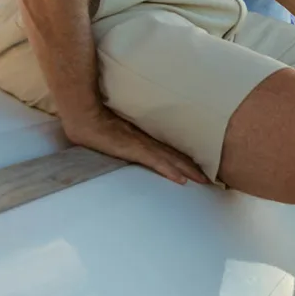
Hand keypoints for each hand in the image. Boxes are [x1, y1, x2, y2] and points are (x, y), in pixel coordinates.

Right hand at [63, 106, 209, 185]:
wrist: (84, 114)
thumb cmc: (95, 121)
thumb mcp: (113, 131)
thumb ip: (124, 136)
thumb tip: (126, 141)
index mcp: (143, 137)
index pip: (169, 150)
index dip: (184, 159)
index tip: (199, 168)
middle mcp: (146, 140)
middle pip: (175, 155)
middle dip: (193, 167)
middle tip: (210, 179)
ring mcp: (141, 144)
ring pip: (170, 159)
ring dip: (188, 170)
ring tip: (203, 181)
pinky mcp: (132, 149)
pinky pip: (155, 161)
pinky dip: (169, 170)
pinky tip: (180, 180)